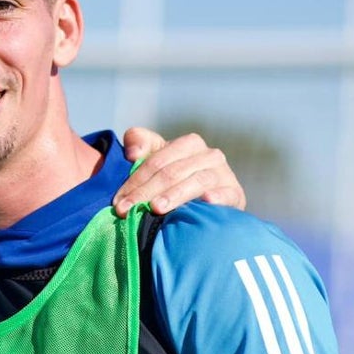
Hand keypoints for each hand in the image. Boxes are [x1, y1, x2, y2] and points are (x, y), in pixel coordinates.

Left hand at [113, 128, 245, 217]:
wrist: (209, 202)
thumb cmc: (174, 180)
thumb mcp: (155, 158)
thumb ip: (139, 142)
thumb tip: (132, 152)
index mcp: (188, 144)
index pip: (156, 161)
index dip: (134, 180)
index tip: (117, 201)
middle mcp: (208, 155)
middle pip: (171, 173)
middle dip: (145, 193)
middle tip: (126, 211)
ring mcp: (223, 174)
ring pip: (195, 182)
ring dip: (174, 195)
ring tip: (155, 208)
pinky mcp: (235, 193)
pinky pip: (227, 194)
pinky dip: (217, 197)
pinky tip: (207, 201)